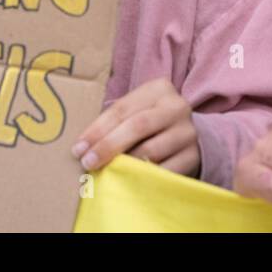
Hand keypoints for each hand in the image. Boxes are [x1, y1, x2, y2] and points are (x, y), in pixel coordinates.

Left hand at [72, 77, 199, 176]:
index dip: (97, 130)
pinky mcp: (193, 156)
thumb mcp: (136, 111)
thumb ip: (115, 122)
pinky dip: (143, 178)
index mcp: (158, 89)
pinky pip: (164, 172)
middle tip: (87, 162)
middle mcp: (176, 106)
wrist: (191, 137)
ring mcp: (187, 132)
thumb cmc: (151, 124)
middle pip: (137, 126)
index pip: (121, 109)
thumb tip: (82, 147)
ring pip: (151, 150)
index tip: (78, 148)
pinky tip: (128, 182)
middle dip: (108, 146)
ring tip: (106, 173)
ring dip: (124, 164)